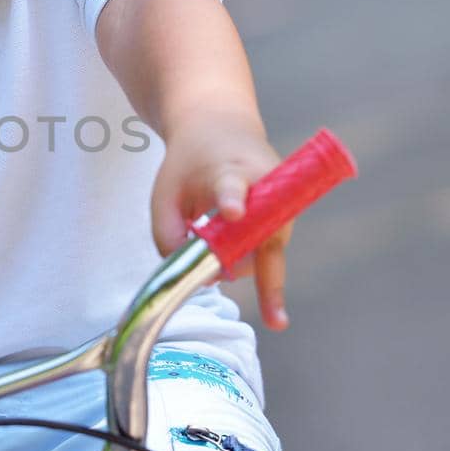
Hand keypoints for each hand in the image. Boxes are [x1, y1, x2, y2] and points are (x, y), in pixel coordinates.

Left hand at [151, 116, 292, 331]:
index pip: (230, 188)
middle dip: (269, 276)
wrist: (221, 128)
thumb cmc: (190, 163)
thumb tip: (200, 278)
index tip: (231, 211)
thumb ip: (167, 236)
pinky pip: (270, 254)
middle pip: (267, 236)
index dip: (231, 201)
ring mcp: (281, 203)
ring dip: (241, 264)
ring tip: (214, 236)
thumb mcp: (164, 193)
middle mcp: (265, 187)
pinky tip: (244, 268)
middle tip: (277, 322)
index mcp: (226, 170)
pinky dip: (249, 261)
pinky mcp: (286, 217)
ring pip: (268, 254)